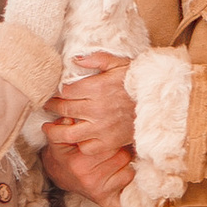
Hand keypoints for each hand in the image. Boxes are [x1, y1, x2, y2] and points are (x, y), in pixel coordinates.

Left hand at [44, 56, 134, 205]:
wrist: (160, 105)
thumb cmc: (140, 82)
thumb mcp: (120, 63)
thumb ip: (96, 59)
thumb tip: (75, 59)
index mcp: (96, 88)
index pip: (66, 92)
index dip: (56, 93)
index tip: (52, 93)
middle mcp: (95, 109)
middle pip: (63, 110)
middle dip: (51, 108)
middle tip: (46, 107)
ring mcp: (101, 128)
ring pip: (68, 133)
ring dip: (57, 131)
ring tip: (50, 129)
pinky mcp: (109, 142)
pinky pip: (86, 147)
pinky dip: (80, 144)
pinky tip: (78, 138)